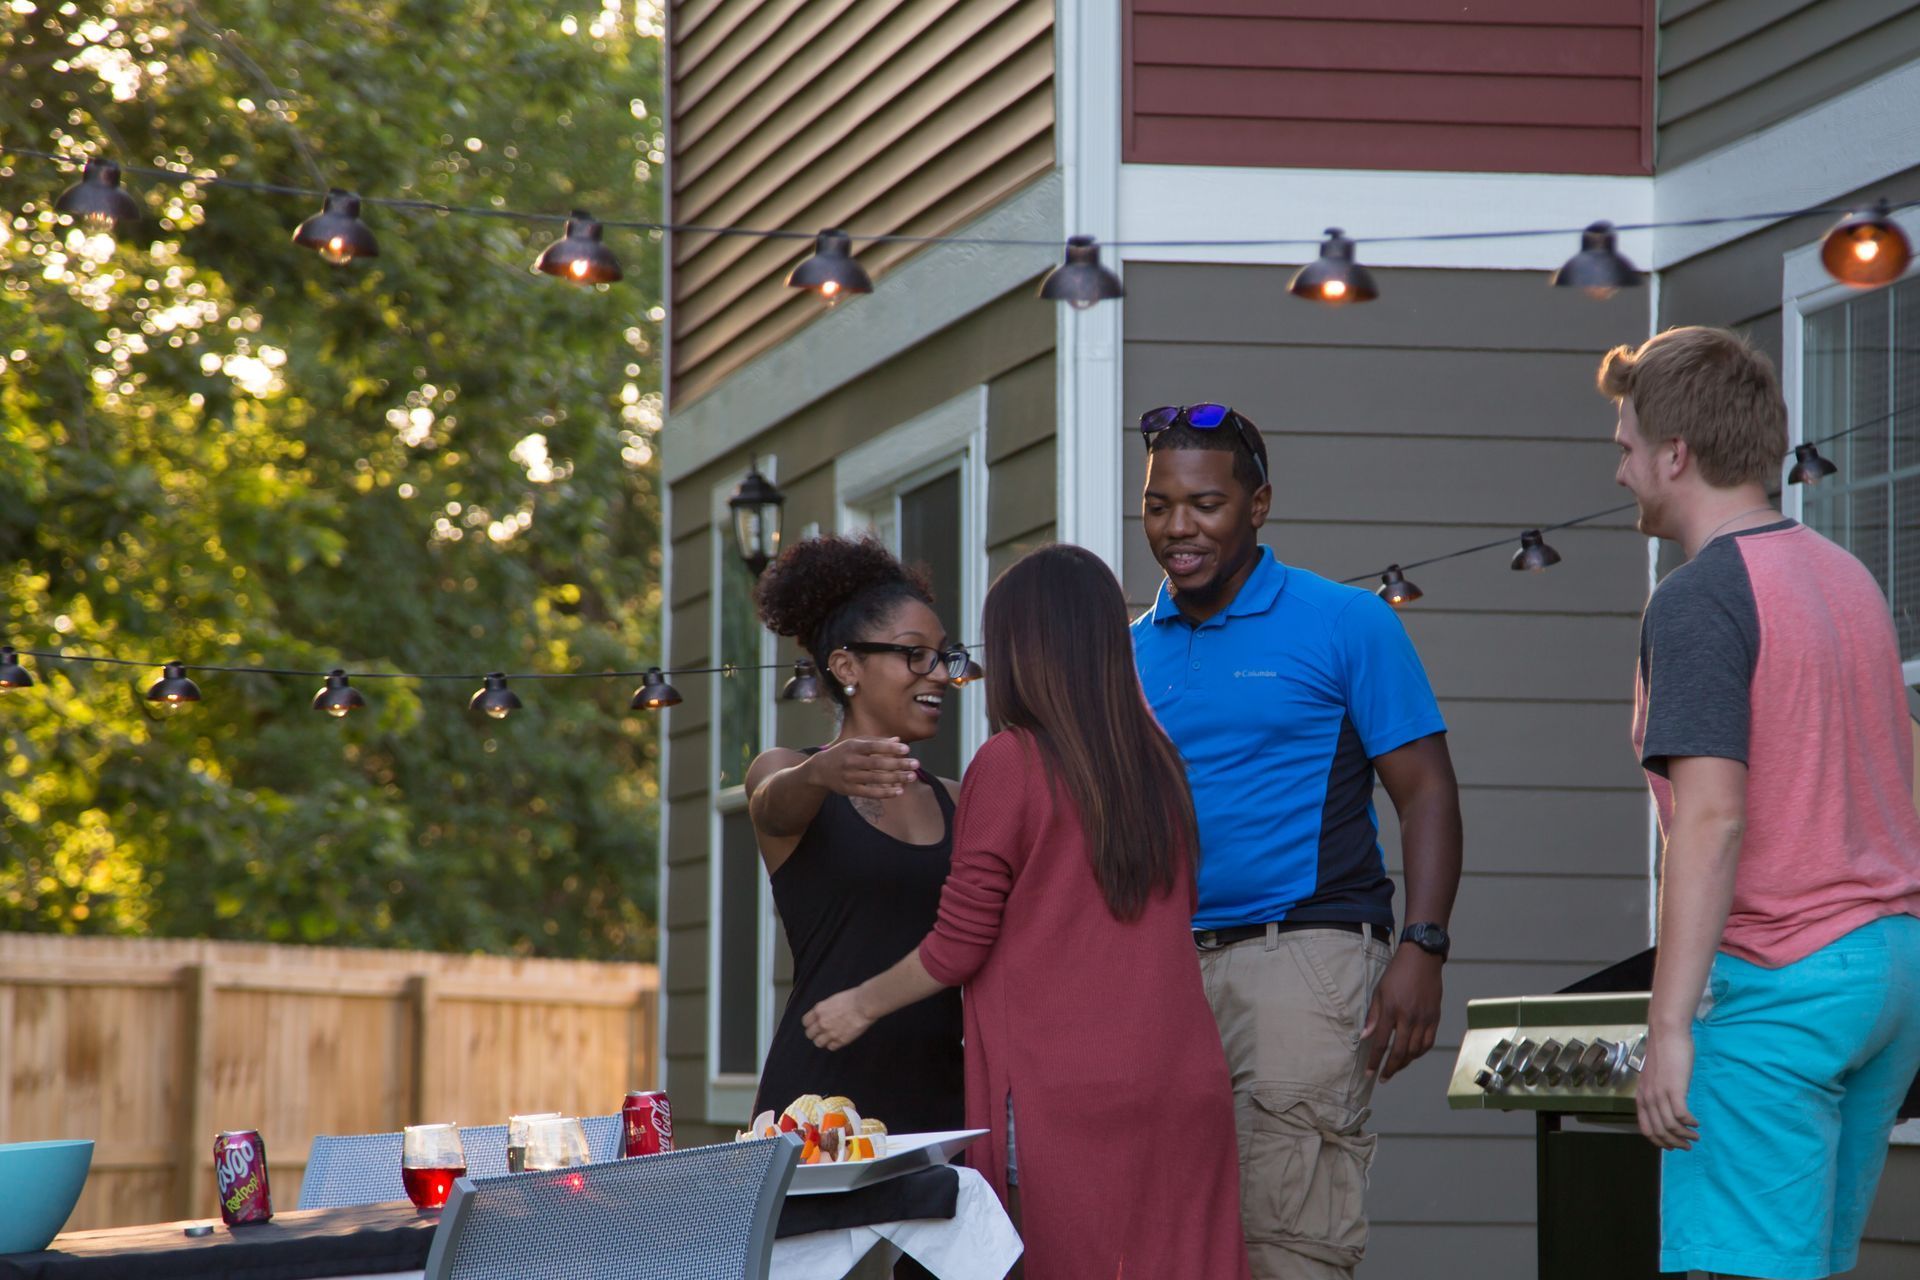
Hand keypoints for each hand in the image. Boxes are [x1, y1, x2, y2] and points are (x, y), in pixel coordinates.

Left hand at [803, 989, 874, 1051]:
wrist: (864, 1005)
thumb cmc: (852, 998)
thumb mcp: (832, 1000)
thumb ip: (824, 1010)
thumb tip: (822, 1015)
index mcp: (819, 1010)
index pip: (805, 1022)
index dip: (809, 1024)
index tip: (813, 1025)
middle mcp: (822, 1023)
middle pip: (809, 1034)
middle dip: (814, 1033)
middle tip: (820, 1032)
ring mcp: (831, 1033)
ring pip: (818, 1043)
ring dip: (822, 1041)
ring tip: (828, 1037)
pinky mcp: (840, 1040)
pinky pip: (831, 1047)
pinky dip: (833, 1044)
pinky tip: (837, 1039)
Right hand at [806, 737, 918, 799]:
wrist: (820, 769)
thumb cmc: (843, 753)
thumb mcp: (856, 743)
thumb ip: (877, 741)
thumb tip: (898, 740)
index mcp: (853, 746)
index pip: (874, 747)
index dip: (890, 748)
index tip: (907, 750)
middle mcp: (851, 761)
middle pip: (877, 763)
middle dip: (898, 764)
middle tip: (916, 764)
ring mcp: (850, 777)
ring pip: (876, 779)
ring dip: (895, 778)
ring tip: (911, 777)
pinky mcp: (850, 790)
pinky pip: (870, 792)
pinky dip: (885, 793)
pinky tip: (899, 791)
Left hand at [1361, 947, 1442, 1081]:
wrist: (1422, 959)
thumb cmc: (1397, 973)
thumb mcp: (1379, 991)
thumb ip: (1373, 1016)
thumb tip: (1365, 1037)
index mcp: (1392, 1010)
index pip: (1382, 1043)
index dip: (1374, 1061)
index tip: (1369, 1073)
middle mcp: (1409, 1017)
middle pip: (1400, 1051)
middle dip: (1390, 1068)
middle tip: (1383, 1077)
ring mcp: (1424, 1019)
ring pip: (1415, 1050)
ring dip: (1404, 1063)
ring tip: (1395, 1067)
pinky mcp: (1435, 1018)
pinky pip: (1428, 1042)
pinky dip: (1419, 1053)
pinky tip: (1411, 1055)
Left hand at [1636, 1027, 1698, 1149]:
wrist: (1667, 1033)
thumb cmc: (1663, 1053)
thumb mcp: (1654, 1078)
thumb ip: (1656, 1093)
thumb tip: (1665, 1108)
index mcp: (1642, 1096)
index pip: (1646, 1129)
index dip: (1660, 1141)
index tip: (1672, 1146)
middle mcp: (1648, 1098)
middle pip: (1659, 1131)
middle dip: (1674, 1143)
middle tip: (1688, 1146)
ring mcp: (1660, 1094)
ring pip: (1671, 1126)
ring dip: (1685, 1135)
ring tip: (1696, 1136)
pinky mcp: (1674, 1088)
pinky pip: (1681, 1115)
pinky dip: (1690, 1123)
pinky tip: (1697, 1123)